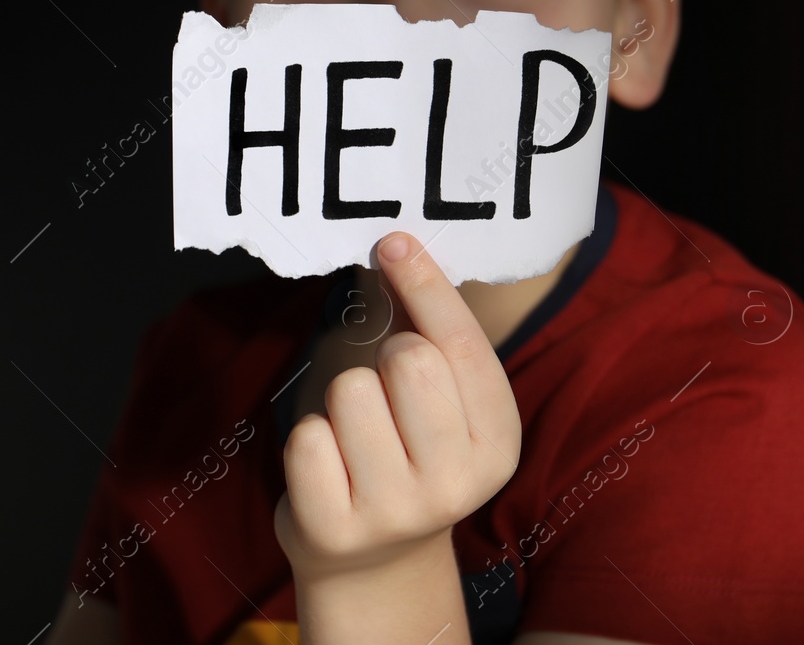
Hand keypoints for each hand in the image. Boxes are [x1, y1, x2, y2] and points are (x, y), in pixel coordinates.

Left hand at [274, 232, 521, 584]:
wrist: (375, 562)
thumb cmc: (404, 454)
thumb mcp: (438, 404)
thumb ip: (427, 334)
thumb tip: (395, 249)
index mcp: (497, 442)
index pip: (462, 344)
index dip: (424, 284)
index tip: (393, 242)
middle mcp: (458, 483)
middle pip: (407, 360)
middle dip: (380, 357)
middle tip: (380, 392)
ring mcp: (397, 512)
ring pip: (349, 391)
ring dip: (339, 400)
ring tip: (353, 435)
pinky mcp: (335, 530)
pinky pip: (306, 438)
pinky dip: (307, 438)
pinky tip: (328, 466)